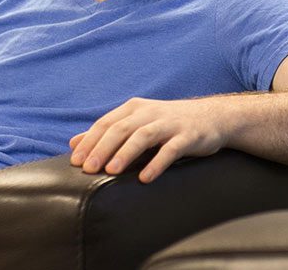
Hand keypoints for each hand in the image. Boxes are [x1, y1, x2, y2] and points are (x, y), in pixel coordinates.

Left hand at [68, 96, 233, 182]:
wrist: (213, 117)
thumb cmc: (168, 123)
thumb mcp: (137, 123)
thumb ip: (107, 132)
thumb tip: (74, 143)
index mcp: (135, 108)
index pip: (106, 123)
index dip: (90, 141)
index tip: (76, 161)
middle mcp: (150, 112)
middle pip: (121, 128)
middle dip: (102, 148)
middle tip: (88, 169)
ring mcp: (170, 123)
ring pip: (143, 136)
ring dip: (125, 153)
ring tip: (111, 171)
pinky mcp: (188, 136)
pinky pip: (170, 149)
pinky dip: (156, 163)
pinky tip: (145, 178)